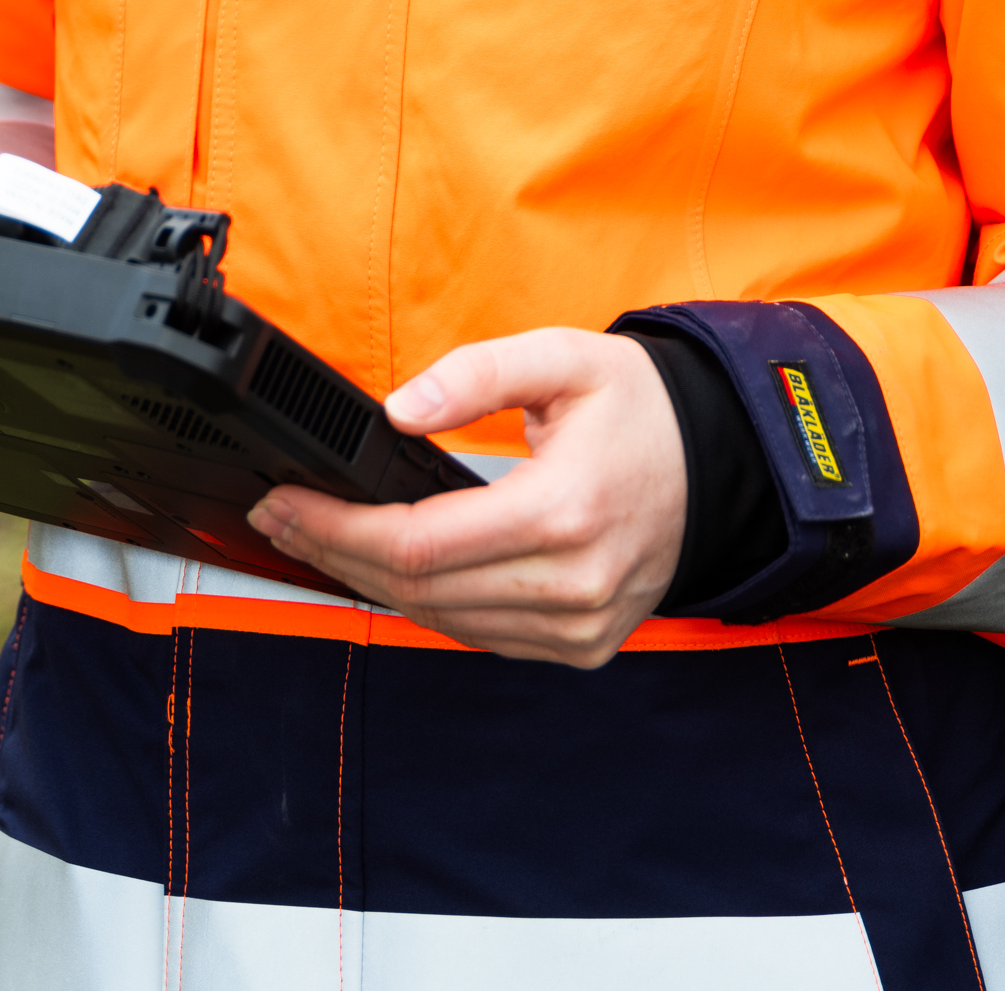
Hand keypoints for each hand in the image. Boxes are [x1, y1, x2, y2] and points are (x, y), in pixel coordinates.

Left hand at [247, 329, 685, 667]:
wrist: (722, 466)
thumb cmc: (641, 410)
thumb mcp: (564, 357)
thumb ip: (477, 374)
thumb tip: (400, 409)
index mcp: (563, 511)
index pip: (417, 544)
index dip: (336, 528)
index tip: (285, 503)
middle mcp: (572, 585)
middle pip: (417, 592)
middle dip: (336, 554)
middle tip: (282, 520)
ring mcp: (579, 628)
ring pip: (442, 623)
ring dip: (372, 585)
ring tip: (321, 542)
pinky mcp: (582, 647)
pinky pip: (481, 636)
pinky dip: (428, 606)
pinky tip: (390, 572)